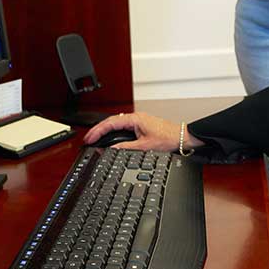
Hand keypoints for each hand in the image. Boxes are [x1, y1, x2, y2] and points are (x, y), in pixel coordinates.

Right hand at [81, 112, 201, 152]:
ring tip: (95, 139)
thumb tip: (111, 151)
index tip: (89, 138)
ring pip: (117, 124)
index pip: (110, 123)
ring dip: (106, 131)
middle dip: (98, 130)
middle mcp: (135, 118)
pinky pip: (123, 127)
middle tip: (88, 140)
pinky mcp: (141, 126)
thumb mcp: (144, 147)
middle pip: (111, 122)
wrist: (181, 138)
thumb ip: (126, 148)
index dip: (98, 131)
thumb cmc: (167, 139)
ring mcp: (138, 121)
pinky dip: (114, 132)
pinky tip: (110, 139)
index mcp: (134, 119)